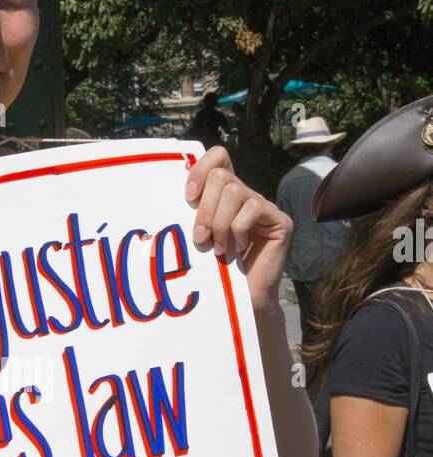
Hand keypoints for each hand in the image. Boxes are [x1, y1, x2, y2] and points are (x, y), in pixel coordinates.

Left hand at [184, 145, 291, 312]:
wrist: (240, 300)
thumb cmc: (215, 269)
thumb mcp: (197, 234)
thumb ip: (193, 210)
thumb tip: (178, 188)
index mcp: (225, 193)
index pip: (218, 155)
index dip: (200, 170)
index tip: (188, 198)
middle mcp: (246, 194)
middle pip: (222, 177)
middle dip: (205, 209)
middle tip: (200, 238)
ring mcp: (264, 206)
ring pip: (234, 192)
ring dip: (219, 223)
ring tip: (218, 248)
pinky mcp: (279, 221)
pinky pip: (252, 209)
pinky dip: (238, 230)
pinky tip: (237, 249)